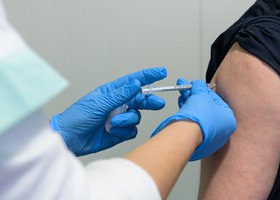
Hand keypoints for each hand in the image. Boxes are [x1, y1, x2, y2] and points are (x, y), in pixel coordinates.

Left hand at [51, 67, 166, 155]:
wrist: (70, 139)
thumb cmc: (77, 117)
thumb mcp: (98, 103)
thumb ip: (119, 95)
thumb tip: (136, 84)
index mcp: (112, 93)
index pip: (133, 82)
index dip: (148, 76)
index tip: (161, 72)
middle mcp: (118, 105)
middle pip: (140, 99)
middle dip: (149, 101)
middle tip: (158, 103)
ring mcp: (119, 119)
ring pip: (136, 117)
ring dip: (127, 120)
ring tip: (114, 123)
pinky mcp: (119, 132)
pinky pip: (131, 130)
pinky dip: (124, 131)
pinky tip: (113, 131)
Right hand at [151, 78, 235, 160]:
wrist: (186, 135)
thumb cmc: (199, 118)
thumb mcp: (201, 95)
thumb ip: (200, 87)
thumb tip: (198, 84)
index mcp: (229, 120)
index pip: (217, 100)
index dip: (205, 91)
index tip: (197, 86)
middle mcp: (222, 131)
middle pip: (207, 108)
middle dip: (195, 96)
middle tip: (188, 88)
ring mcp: (209, 138)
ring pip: (199, 116)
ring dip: (189, 102)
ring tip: (182, 92)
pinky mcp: (198, 142)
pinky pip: (193, 125)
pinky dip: (188, 114)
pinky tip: (182, 103)